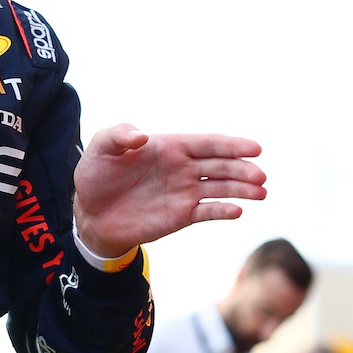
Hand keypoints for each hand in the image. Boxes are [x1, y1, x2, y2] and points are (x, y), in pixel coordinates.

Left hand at [73, 126, 264, 258]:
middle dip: (242, 169)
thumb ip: (118, 136)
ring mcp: (185, 192)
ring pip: (221, 188)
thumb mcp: (100, 148)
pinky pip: (208, 212)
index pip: (208, 143)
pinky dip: (223, 211)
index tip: (255, 148)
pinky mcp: (181, 216)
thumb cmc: (96, 175)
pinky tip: (238, 211)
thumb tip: (142, 136)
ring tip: (262, 192)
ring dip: (242, 189)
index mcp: (170, 147)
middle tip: (261, 176)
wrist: (91, 213)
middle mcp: (183, 168)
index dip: (232, 145)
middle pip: (221, 166)